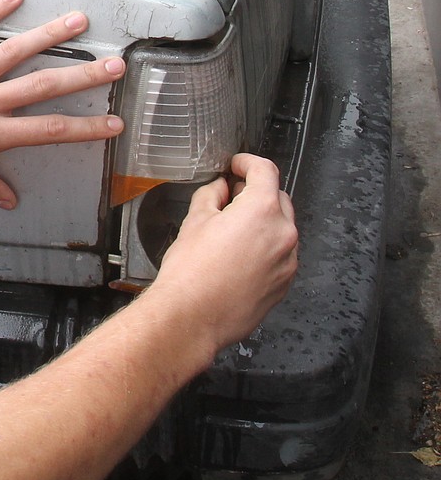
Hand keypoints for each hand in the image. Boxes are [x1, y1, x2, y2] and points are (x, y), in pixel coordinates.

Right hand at [149, 153, 297, 358]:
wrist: (193, 316)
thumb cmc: (191, 271)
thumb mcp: (195, 220)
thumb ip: (212, 195)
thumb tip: (220, 189)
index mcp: (262, 210)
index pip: (265, 171)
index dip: (247, 162)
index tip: (238, 165)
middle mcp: (283, 234)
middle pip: (278, 198)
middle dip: (256, 192)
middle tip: (230, 196)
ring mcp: (287, 261)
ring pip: (281, 228)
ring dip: (263, 221)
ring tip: (231, 230)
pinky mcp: (284, 284)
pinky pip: (281, 254)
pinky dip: (266, 247)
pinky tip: (238, 256)